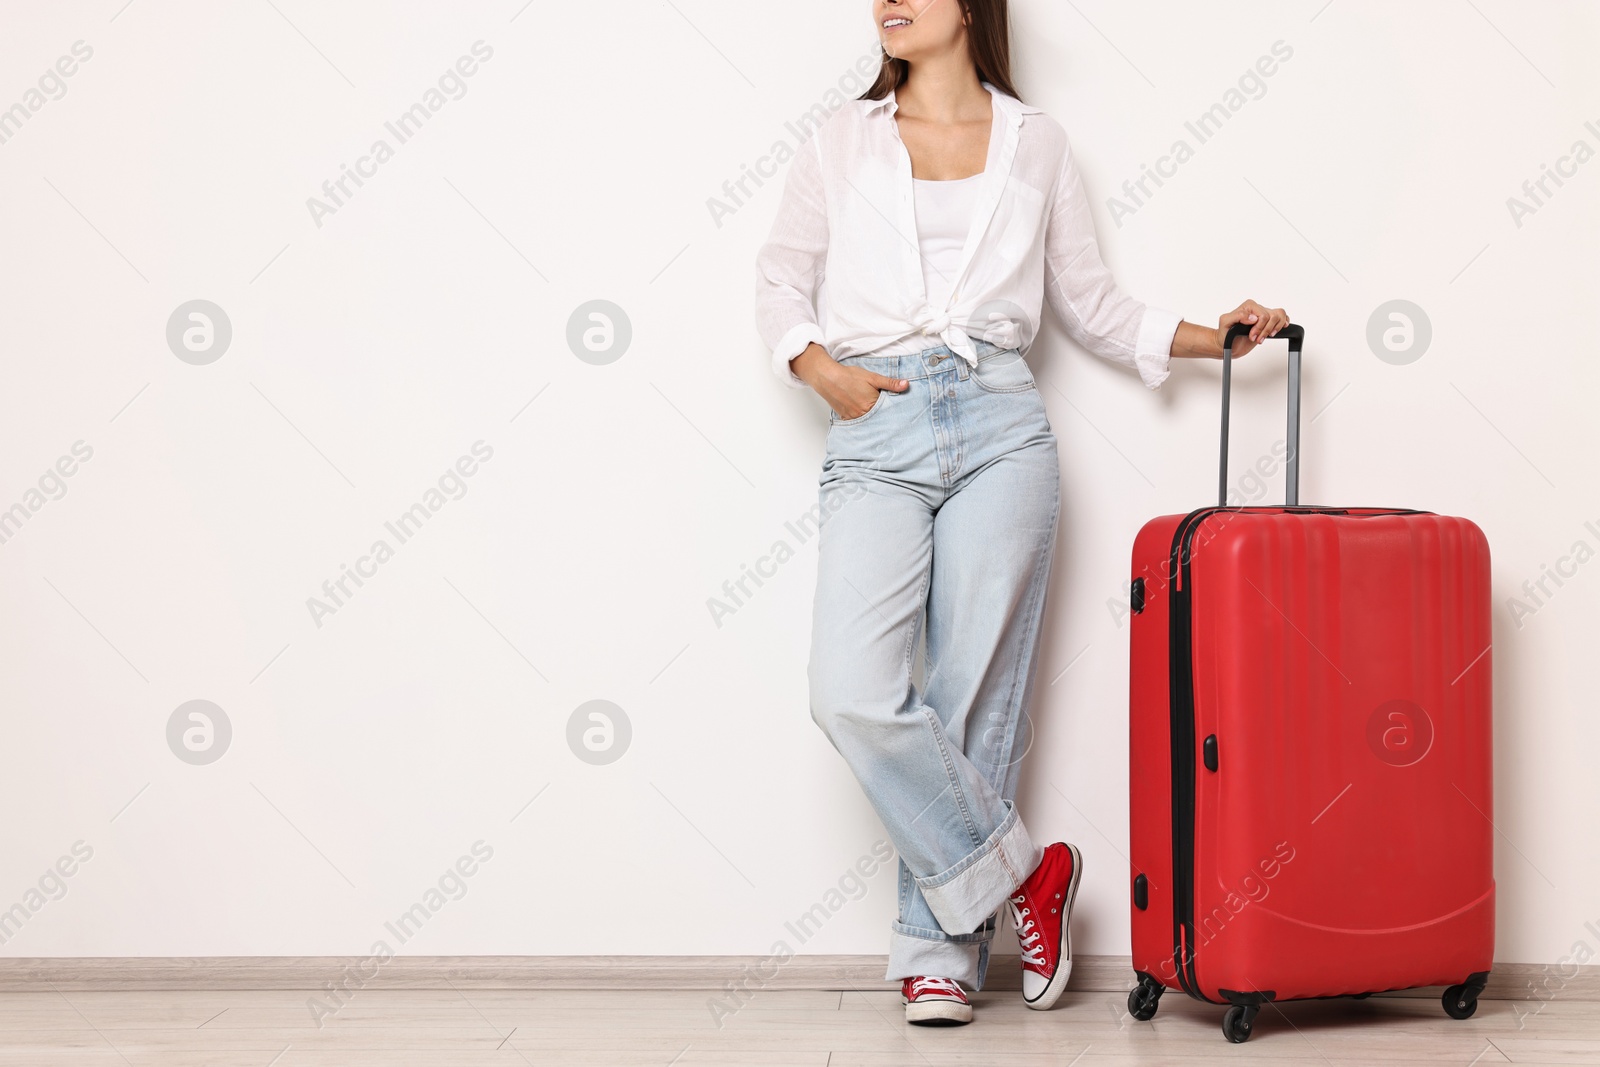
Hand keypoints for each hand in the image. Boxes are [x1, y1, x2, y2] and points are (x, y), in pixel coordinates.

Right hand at [792, 343, 908, 418]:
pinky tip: (865, 415)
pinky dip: (863, 420)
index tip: (898, 411)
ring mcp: (853, 418)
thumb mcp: (873, 377)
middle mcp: (862, 415)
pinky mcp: (846, 418)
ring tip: (877, 415)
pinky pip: (858, 423)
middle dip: (884, 417)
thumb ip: (890, 383)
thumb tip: (906, 385)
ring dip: (874, 419)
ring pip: (869, 422)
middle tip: (889, 415)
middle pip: (878, 419)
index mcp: (872, 405)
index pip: (888, 412)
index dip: (893, 411)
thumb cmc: (849, 377)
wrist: (828, 377)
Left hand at [1216, 300, 1289, 357]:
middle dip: (1265, 330)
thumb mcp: (1225, 322)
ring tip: (1263, 337)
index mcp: (1248, 306)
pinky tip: (1275, 331)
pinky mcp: (1268, 322)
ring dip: (1274, 329)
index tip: (1252, 336)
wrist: (1227, 344)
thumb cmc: (1225, 333)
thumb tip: (1252, 317)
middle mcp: (1257, 309)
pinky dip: (1283, 323)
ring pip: (1280, 315)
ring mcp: (1263, 315)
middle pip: (1272, 316)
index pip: (1263, 315)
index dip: (1259, 327)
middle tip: (1256, 339)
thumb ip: (1238, 316)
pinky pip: (1282, 316)